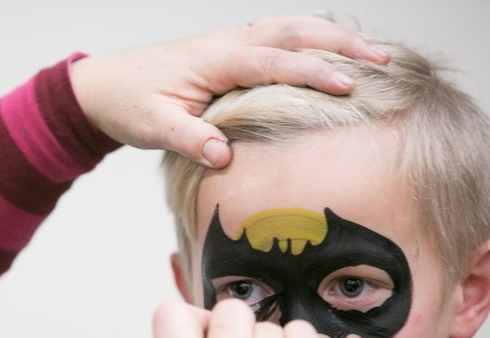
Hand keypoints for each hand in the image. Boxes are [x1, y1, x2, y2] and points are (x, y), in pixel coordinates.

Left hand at [70, 15, 388, 167]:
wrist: (106, 86)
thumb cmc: (130, 103)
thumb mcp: (153, 126)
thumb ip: (188, 138)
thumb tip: (224, 156)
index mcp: (214, 59)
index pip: (273, 61)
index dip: (312, 73)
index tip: (348, 87)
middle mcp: (227, 43)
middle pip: (293, 32)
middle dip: (340, 44)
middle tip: (382, 62)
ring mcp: (230, 43)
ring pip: (290, 28)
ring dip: (331, 37)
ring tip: (373, 55)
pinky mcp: (230, 52)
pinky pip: (278, 37)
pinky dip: (310, 40)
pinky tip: (329, 54)